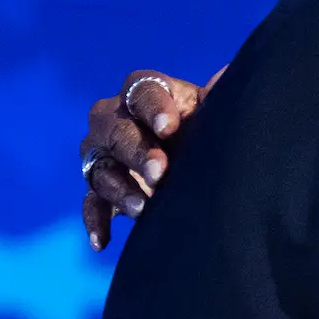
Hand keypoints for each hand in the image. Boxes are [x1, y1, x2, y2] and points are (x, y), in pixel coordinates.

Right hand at [80, 70, 209, 250]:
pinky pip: (90, 204)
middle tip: (160, 172)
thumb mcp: (216, 110)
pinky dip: (95, 222)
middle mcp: (114, 118)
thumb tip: (227, 76)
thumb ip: (220, 95)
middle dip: (137, 151)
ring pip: (101, 169)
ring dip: (121, 189)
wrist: (196, 161)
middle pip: (116, 130)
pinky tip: (102, 242)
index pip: (142, 90)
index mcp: (145, 92)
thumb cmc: (205, 127)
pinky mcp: (99, 188)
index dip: (154, 107)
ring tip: (144, 209)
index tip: (170, 127)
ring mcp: (102, 155)